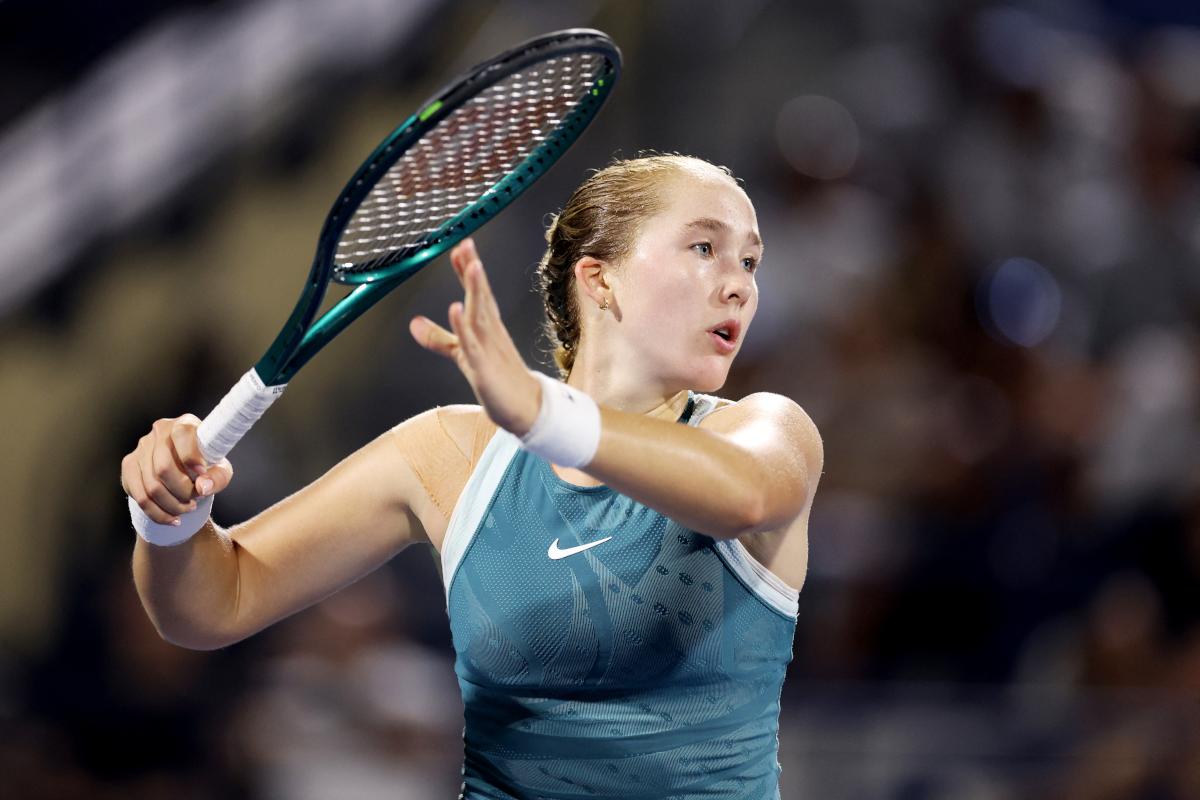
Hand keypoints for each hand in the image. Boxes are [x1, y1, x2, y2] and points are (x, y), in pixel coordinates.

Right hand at [120, 414, 233, 524]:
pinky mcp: (129, 465)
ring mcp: (141, 447)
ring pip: (151, 486)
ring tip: (187, 509)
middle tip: (195, 501)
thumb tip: (201, 487)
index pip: (182, 436)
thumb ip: (217, 477)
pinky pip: (139, 496)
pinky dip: (158, 513)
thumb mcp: (220, 471)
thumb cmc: (206, 467)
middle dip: (182, 491)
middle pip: (164, 468)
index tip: (201, 475)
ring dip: (172, 505)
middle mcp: (159, 431)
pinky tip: (172, 519)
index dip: (191, 457)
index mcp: (184, 424)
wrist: (185, 471)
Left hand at [409, 238, 540, 435]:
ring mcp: (489, 349)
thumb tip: (413, 323)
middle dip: (474, 271)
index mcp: (487, 326)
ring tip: (472, 266)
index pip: (477, 293)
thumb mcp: (462, 354)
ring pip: (480, 315)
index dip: (468, 270)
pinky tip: (455, 309)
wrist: (526, 408)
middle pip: (481, 297)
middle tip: (467, 245)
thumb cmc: (498, 378)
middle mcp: (490, 332)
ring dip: (476, 290)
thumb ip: (438, 338)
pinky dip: (463, 327)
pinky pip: (472, 345)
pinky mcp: (484, 368)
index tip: (461, 246)